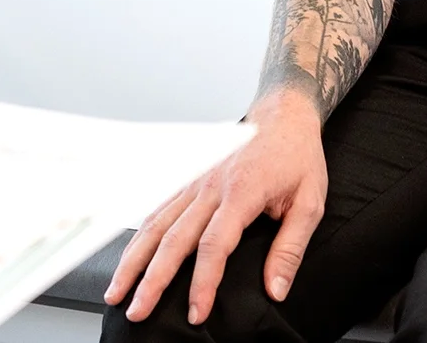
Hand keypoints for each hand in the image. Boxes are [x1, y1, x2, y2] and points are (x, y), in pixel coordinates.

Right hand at [104, 98, 328, 323]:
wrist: (283, 114)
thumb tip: (276, 289)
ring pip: (155, 223)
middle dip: (152, 279)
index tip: (196, 313)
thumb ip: (290, 248)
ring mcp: (194, 181)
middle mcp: (210, 187)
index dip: (203, 282)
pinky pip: (157, 209)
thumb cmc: (297, 156)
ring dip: (134, 259)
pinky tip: (129, 256)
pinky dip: (138, 235)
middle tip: (137, 311)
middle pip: (172, 239)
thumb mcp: (309, 202)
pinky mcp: (188, 179)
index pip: (214, 244)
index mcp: (241, 192)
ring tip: (118, 291)